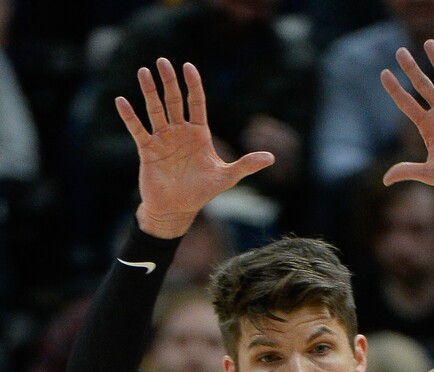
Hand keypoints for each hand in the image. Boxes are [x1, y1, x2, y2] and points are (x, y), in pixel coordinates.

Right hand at [115, 57, 274, 236]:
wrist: (177, 209)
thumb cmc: (201, 192)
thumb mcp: (227, 177)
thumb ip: (246, 165)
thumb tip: (271, 158)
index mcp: (199, 134)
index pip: (196, 103)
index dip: (193, 85)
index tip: (189, 67)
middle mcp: (180, 132)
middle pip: (174, 101)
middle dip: (169, 81)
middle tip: (163, 61)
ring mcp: (163, 139)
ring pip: (155, 110)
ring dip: (149, 92)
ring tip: (143, 72)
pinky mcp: (147, 150)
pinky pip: (137, 129)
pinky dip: (129, 116)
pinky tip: (122, 101)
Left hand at [381, 40, 433, 192]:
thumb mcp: (432, 174)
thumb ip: (409, 171)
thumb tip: (385, 181)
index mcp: (429, 128)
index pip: (407, 104)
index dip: (395, 89)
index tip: (384, 73)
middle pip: (422, 86)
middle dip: (411, 69)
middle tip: (400, 51)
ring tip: (428, 42)